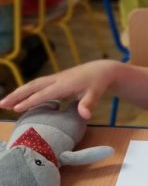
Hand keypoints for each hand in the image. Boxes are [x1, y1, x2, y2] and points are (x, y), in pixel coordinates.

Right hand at [0, 60, 117, 118]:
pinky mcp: (55, 80)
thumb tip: (85, 115)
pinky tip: (19, 100)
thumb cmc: (97, 83)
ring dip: (17, 93)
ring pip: (32, 85)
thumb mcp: (95, 94)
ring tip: (4, 104)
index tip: (15, 109)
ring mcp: (54, 79)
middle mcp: (56, 80)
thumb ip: (88, 104)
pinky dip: (26, 92)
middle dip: (16, 96)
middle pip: (32, 87)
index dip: (29, 101)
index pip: (43, 94)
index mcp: (64, 84)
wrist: (101, 70)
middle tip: (1, 105)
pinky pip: (36, 86)